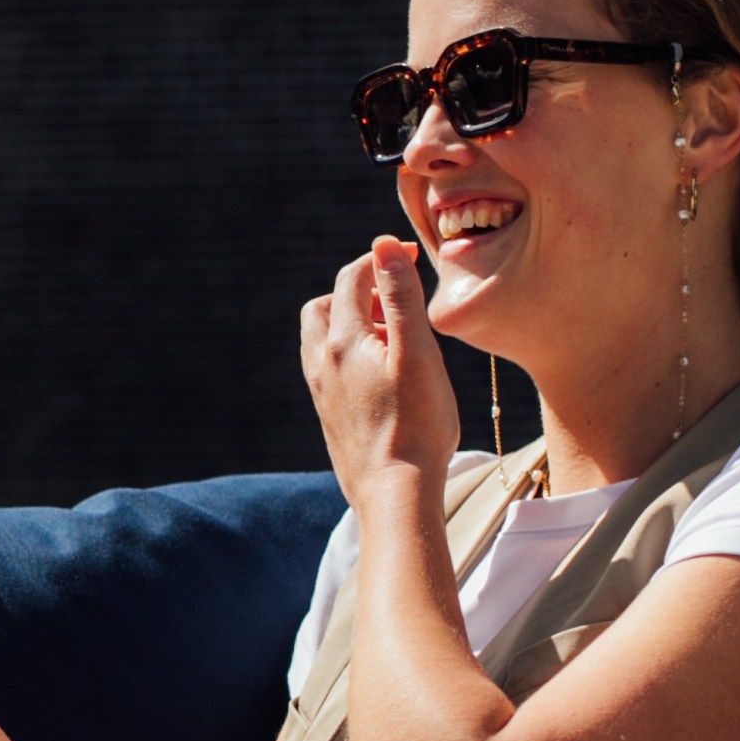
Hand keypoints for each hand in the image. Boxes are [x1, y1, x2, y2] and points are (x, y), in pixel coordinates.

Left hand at [301, 234, 459, 505]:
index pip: (351, 278)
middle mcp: (322, 364)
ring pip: (322, 339)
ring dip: (352, 324)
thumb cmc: (416, 425)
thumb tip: (383, 246)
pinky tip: (381, 374)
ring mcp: (321, 392)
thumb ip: (401, 296)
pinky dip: (349, 354)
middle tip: (398, 301)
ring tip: (393, 338)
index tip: (410, 257)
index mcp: (343, 342)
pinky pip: (328, 369)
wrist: (394, 494)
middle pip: (326, 306)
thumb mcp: (417, 353)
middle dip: (358, 291)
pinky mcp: (329, 416)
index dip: (380, 260)